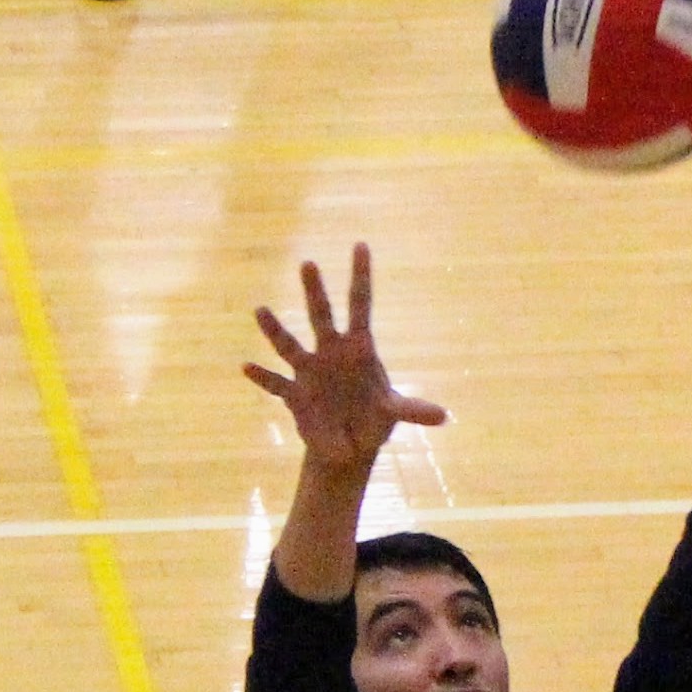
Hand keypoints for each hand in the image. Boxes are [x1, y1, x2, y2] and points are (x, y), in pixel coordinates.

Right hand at [244, 243, 447, 473]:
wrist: (348, 445)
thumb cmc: (372, 419)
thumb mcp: (391, 413)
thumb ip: (412, 410)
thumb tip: (444, 416)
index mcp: (358, 348)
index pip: (360, 304)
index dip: (361, 276)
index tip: (360, 245)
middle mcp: (330, 352)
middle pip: (321, 316)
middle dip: (315, 292)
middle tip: (308, 263)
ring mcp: (309, 371)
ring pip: (290, 344)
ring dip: (275, 329)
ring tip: (261, 311)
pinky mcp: (295, 394)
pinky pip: (275, 383)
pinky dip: (262, 377)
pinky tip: (246, 366)